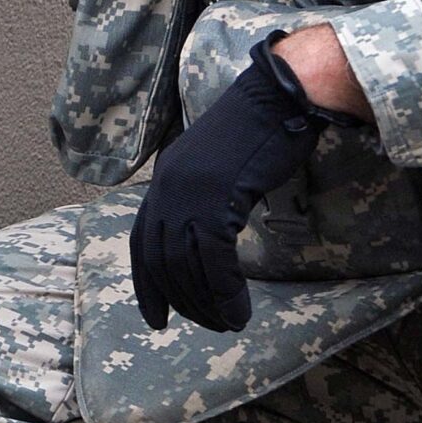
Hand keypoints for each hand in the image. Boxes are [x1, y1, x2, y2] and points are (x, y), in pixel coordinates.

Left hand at [129, 32, 354, 333]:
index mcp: (163, 181)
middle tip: (210, 325)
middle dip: (183, 301)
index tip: (157, 319)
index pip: (142, 243)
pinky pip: (215, 261)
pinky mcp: (217, 200)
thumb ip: (203, 199)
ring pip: (187, 267)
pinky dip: (226, 293)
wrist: (279, 98)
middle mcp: (166, 189)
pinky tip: (240, 310)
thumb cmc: (258, 130)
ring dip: (208, 304)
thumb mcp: (216, 167)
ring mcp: (189, 194)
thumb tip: (207, 240)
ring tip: (229, 323)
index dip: (147, 286)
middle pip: (163, 262)